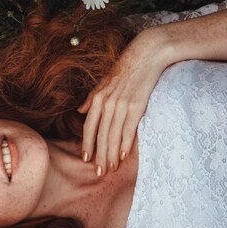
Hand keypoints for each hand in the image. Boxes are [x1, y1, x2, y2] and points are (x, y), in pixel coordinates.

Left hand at [77, 29, 168, 176]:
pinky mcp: (136, 105)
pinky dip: (124, 144)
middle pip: (100, 135)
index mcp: (98, 98)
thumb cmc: (126, 68)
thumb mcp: (104, 82)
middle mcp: (107, 103)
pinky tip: (122, 156)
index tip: (86, 159)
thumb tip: (80, 111)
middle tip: (99, 173)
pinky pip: (128, 129)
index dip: (87, 144)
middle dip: (99, 156)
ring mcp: (121, 105)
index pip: (89, 126)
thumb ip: (92, 98)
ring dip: (111, 155)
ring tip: (110, 169)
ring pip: (113, 136)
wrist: (146, 54)